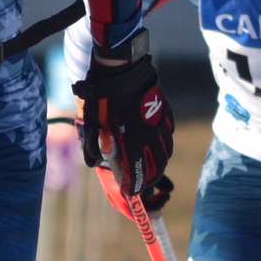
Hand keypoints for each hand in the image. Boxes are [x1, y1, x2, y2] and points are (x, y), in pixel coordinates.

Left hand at [73, 52, 174, 211]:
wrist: (120, 68)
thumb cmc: (101, 96)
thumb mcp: (92, 122)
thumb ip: (92, 145)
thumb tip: (93, 162)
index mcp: (132, 141)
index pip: (137, 173)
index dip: (134, 186)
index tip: (130, 192)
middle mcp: (150, 136)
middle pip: (158, 166)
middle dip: (152, 178)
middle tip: (145, 183)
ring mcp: (160, 123)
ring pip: (166, 150)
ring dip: (161, 161)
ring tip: (154, 165)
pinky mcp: (165, 110)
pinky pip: (168, 131)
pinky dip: (165, 141)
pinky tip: (160, 141)